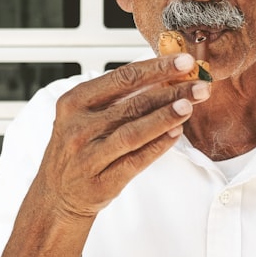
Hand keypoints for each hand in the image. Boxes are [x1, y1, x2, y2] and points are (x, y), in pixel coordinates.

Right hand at [36, 53, 209, 221]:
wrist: (56, 194)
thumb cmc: (78, 147)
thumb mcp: (85, 115)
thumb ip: (118, 97)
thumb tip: (165, 76)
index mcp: (74, 102)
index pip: (122, 78)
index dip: (156, 69)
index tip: (184, 62)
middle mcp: (78, 127)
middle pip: (133, 103)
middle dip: (171, 91)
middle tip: (199, 84)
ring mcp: (88, 155)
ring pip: (134, 131)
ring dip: (166, 117)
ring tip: (190, 105)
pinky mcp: (101, 181)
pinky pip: (136, 160)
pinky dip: (159, 145)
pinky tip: (177, 133)